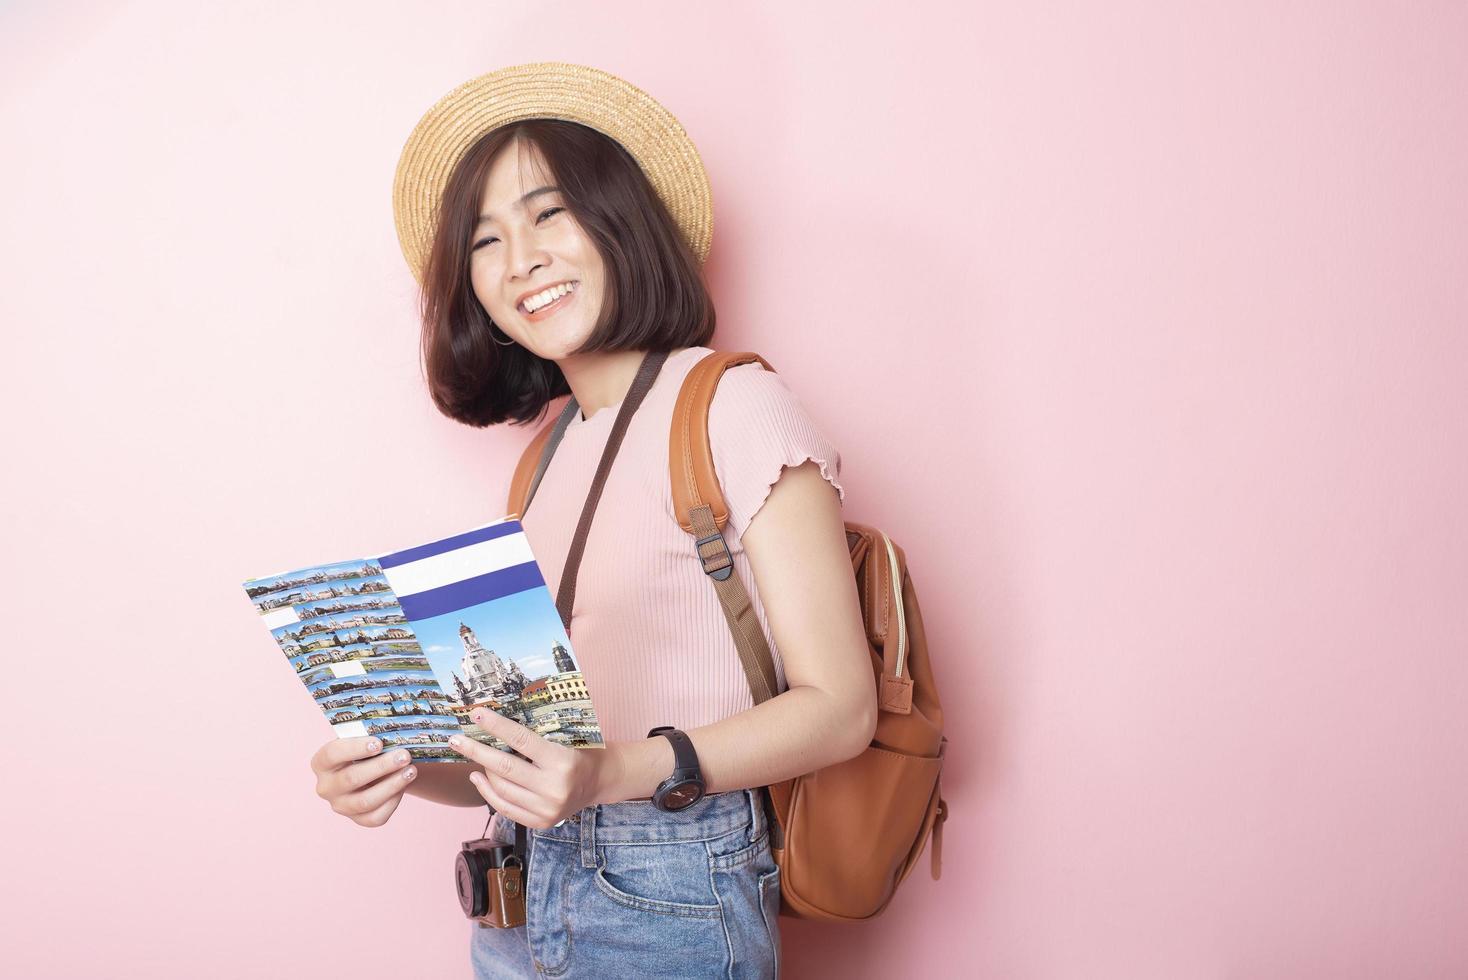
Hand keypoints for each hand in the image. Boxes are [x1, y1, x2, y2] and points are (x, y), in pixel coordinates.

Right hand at [309, 735, 416, 827]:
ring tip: (411, 771)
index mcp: (321, 763)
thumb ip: (371, 737)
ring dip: (391, 785)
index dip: (356, 748)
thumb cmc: (366, 751)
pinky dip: (392, 801)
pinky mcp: (357, 819)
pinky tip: (403, 786)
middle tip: (404, 755)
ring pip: (365, 801)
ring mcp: (340, 806)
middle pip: (351, 778)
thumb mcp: (362, 740)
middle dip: (381, 766)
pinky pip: (376, 817)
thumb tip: (392, 735)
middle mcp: (326, 787)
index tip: (379, 743)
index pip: (332, 754)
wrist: (372, 772)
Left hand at [448, 709, 618, 828]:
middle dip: (476, 751)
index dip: (496, 726)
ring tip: (470, 756)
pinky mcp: (540, 822)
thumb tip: (497, 724)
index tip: (477, 714)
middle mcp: (554, 788)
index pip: (521, 740)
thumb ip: (536, 735)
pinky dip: (488, 792)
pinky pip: (506, 808)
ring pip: (501, 790)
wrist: (600, 781)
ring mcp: (546, 809)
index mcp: (563, 761)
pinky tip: (478, 778)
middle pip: (505, 767)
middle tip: (456, 739)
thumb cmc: (582, 751)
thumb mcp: (567, 737)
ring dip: (482, 771)